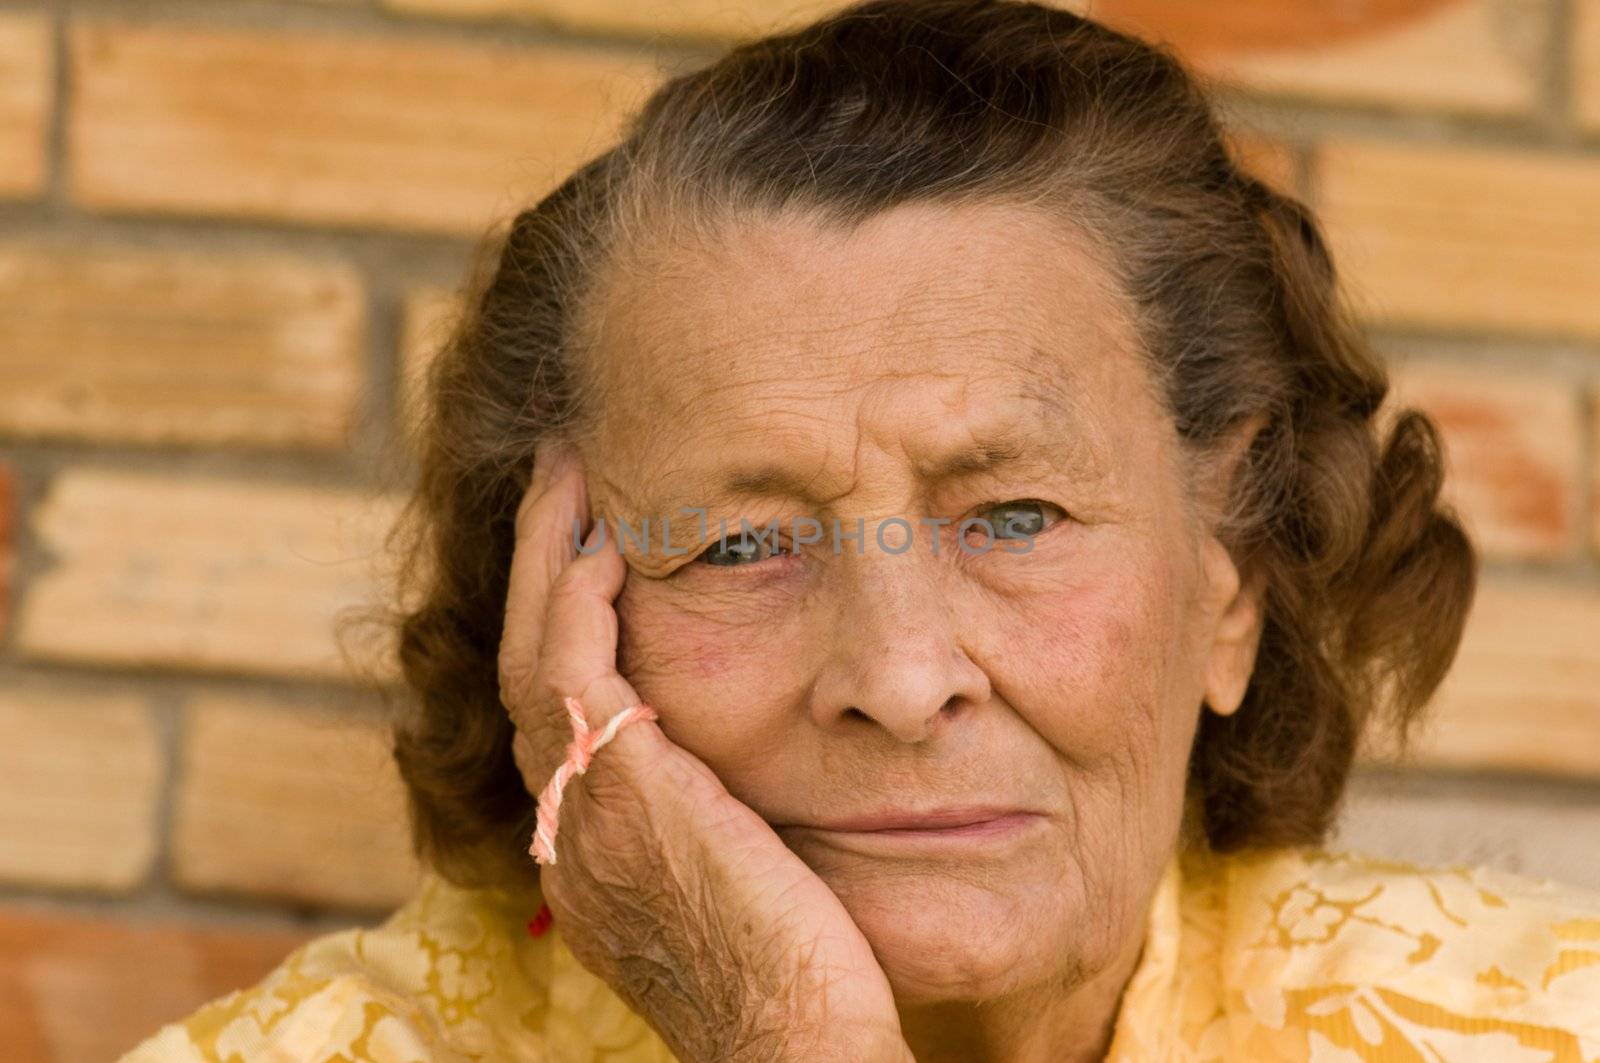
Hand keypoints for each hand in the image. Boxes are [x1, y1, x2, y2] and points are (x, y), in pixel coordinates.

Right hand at [499, 442, 911, 1062]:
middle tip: (563, 479)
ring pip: (530, 649)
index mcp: (590, 856)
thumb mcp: (742, 890)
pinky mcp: (615, 788)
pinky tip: (611, 534)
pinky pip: (568, 659)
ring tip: (573, 472)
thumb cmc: (802, 983)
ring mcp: (576, 811)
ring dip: (551, 553)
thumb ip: (719, 824)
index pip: (555, 715)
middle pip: (524, 666)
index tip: (595, 552)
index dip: (563, 627)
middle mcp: (563, 831)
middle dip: (541, 567)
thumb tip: (749, 779)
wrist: (795, 1048)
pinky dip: (578, 589)